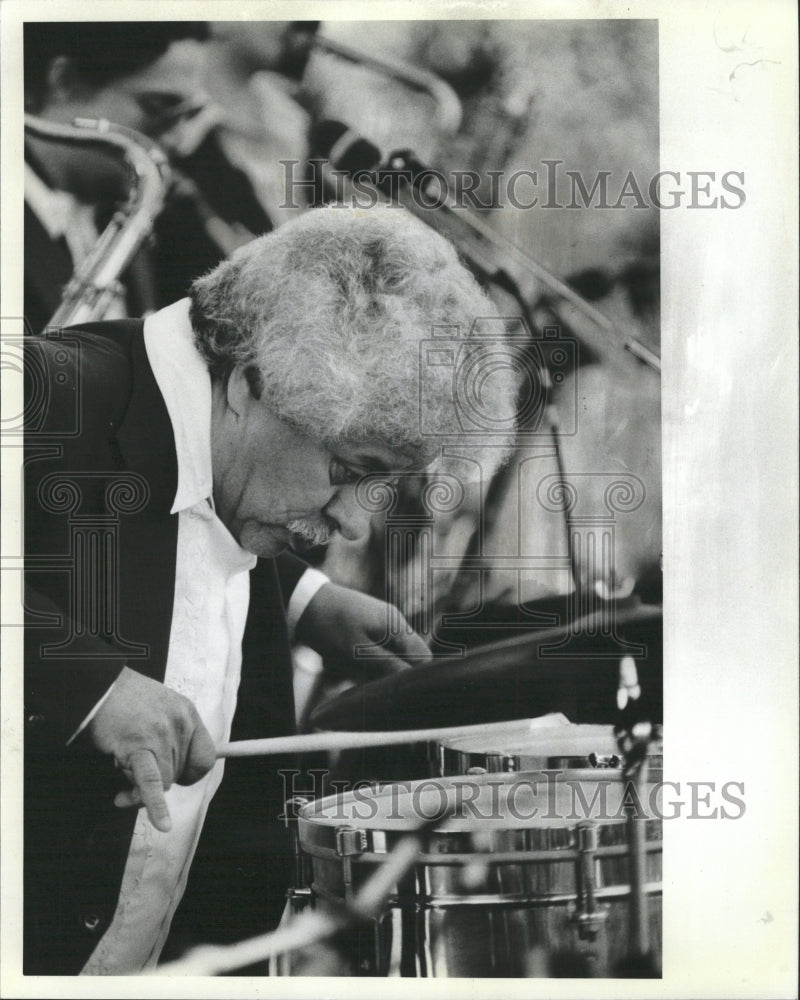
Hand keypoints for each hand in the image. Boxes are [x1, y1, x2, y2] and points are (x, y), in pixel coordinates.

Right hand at [88, 667, 216, 832]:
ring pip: (164, 782)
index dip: (190, 773)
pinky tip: (162, 823)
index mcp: (188, 713)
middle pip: (180, 773)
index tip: (176, 775)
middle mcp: (180, 723)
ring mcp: (160, 735)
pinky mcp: (137, 746)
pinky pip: (151, 783)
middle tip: (135, 769)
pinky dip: (156, 805)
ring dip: (142, 789)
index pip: (206, 757)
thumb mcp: (162, 707)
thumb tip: (178, 771)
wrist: (98, 685)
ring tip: (122, 777)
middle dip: (159, 778)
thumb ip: (173, 734)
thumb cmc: (126, 699)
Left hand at [296, 583, 431, 679]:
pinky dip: (369, 662)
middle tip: (375, 686)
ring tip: (356, 672)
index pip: (423, 659)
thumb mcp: (356, 652)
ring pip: (393, 656)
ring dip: (380, 670)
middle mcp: (395, 623)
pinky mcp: (369, 627)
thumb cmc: (329, 625)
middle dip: (396, 676)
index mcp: (397, 626)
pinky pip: (379, 650)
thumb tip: (411, 683)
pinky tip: (350, 666)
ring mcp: (382, 624)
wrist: (303, 601)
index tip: (399, 695)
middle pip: (409, 658)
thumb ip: (387, 666)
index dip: (415, 679)